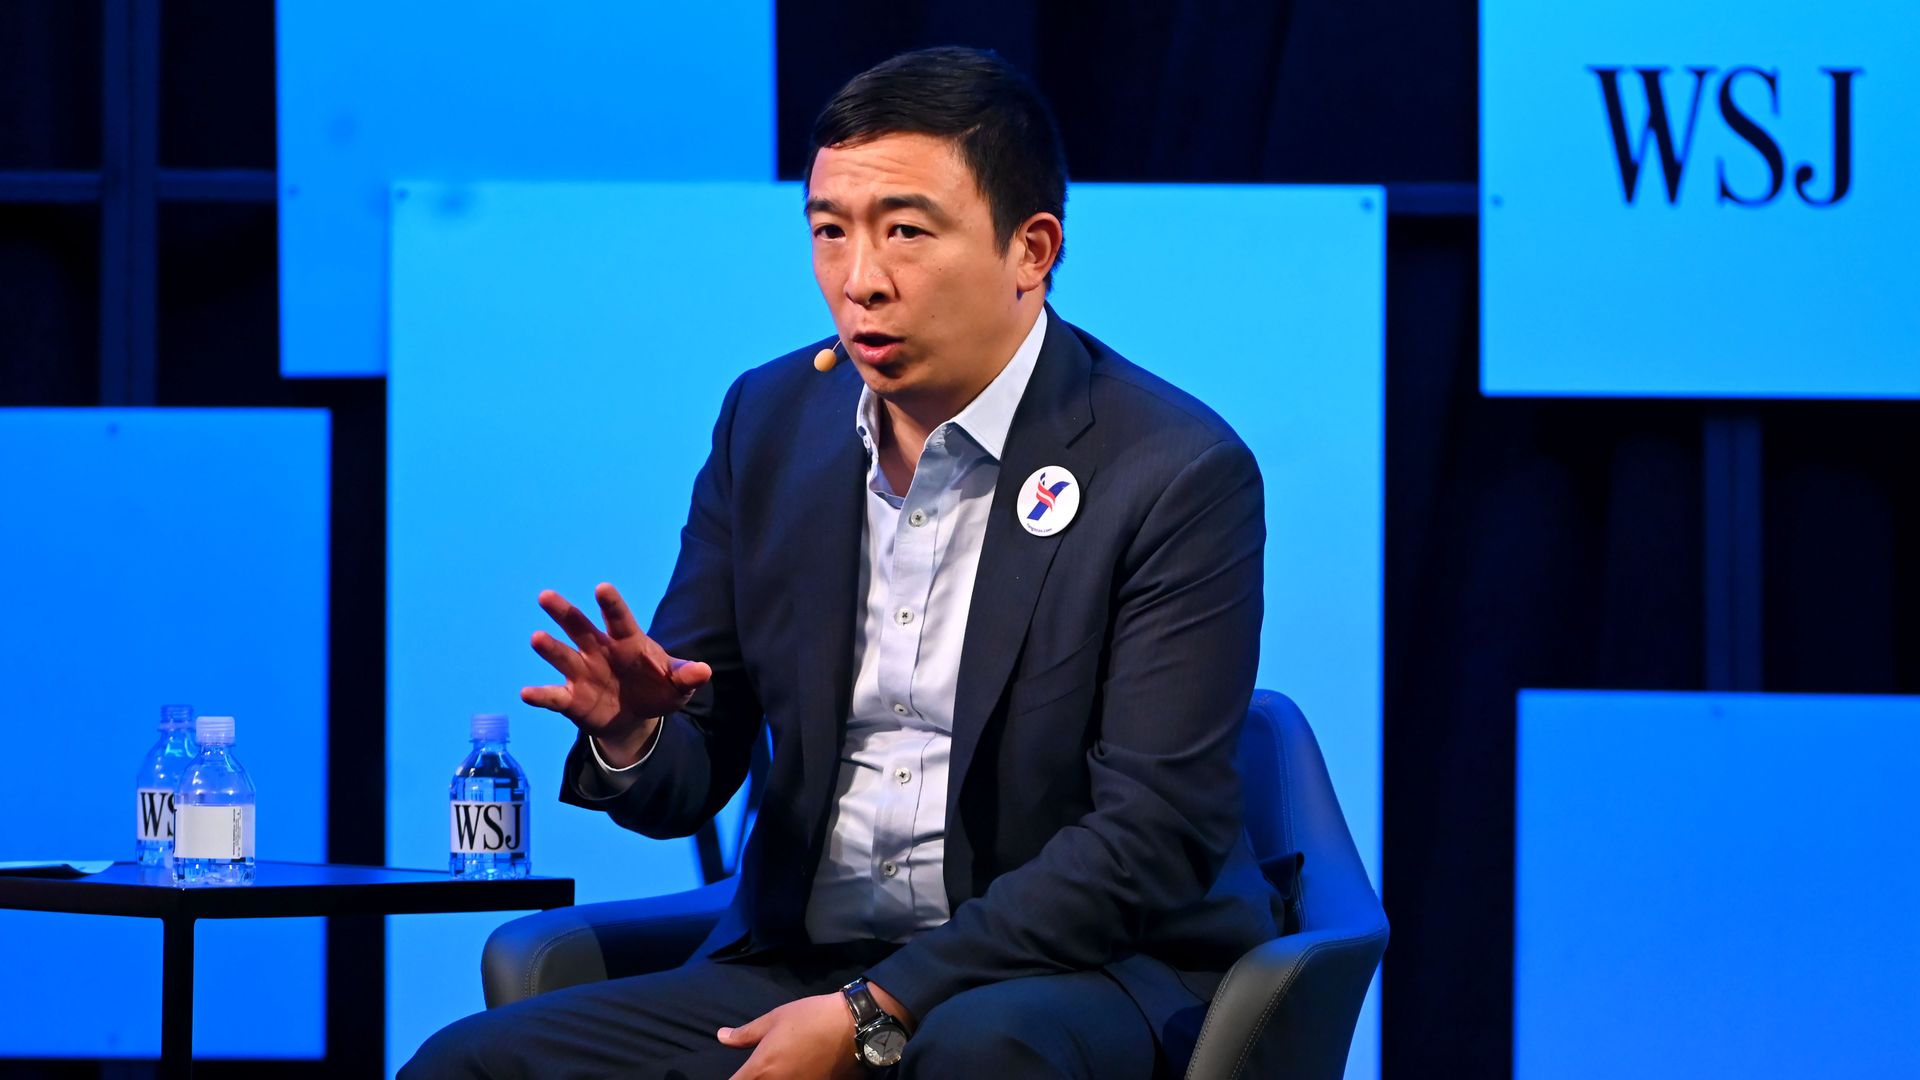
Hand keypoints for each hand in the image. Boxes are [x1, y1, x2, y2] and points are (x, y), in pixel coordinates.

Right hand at [520, 583, 710, 762]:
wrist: (636, 717)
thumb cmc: (657, 688)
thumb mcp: (676, 684)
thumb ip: (686, 675)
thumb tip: (704, 671)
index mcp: (627, 641)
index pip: (619, 619)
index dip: (611, 605)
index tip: (602, 588)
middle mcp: (599, 651)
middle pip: (579, 628)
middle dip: (564, 612)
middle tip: (546, 596)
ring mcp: (582, 673)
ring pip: (562, 656)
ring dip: (550, 648)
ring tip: (537, 638)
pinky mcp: (571, 699)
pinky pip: (553, 696)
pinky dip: (540, 695)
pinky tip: (527, 693)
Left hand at [718, 993, 862, 1079]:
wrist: (852, 1026)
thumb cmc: (810, 1018)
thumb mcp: (774, 1019)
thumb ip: (745, 1034)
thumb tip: (721, 1036)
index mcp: (761, 1069)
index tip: (738, 1074)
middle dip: (754, 1079)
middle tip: (761, 1069)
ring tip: (780, 1070)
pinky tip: (798, 1073)